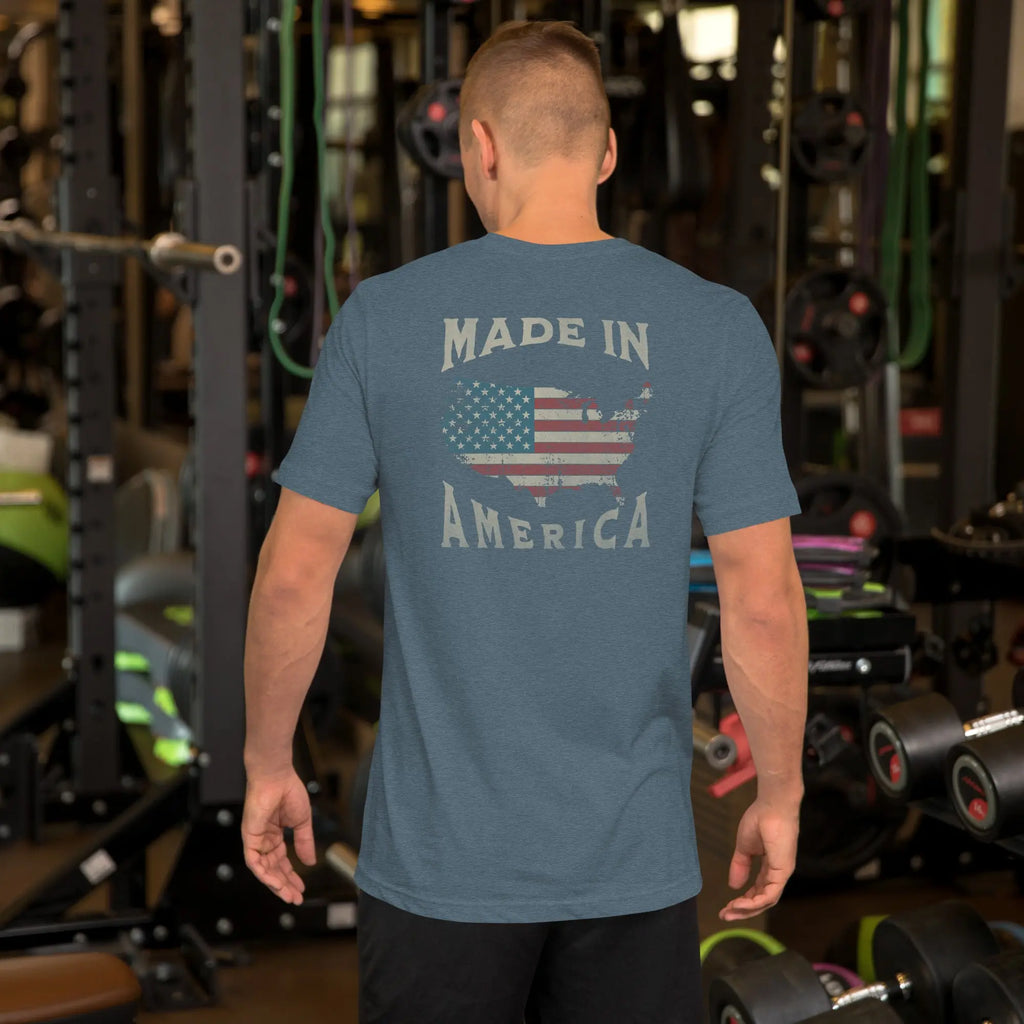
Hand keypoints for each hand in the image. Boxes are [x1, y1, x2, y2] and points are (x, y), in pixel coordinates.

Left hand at [241, 767, 316, 903]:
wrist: (277, 776)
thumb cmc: (288, 792)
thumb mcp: (301, 822)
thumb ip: (305, 842)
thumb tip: (310, 862)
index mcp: (274, 835)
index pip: (281, 861)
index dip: (291, 876)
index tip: (301, 888)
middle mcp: (263, 840)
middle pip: (273, 869)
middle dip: (285, 884)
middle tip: (296, 898)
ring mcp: (255, 840)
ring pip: (263, 870)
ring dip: (275, 884)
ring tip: (288, 896)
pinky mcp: (249, 838)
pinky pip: (254, 862)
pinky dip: (265, 874)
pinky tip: (276, 883)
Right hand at [719, 797, 799, 921]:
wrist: (772, 804)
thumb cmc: (761, 818)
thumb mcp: (745, 847)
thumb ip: (740, 865)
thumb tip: (734, 886)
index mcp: (771, 867)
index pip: (758, 891)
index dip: (743, 901)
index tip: (725, 907)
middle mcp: (778, 873)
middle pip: (762, 900)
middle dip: (743, 910)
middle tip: (724, 916)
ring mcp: (782, 873)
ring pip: (766, 901)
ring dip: (747, 909)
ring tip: (728, 911)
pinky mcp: (783, 870)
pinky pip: (770, 894)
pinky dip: (755, 902)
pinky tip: (740, 904)